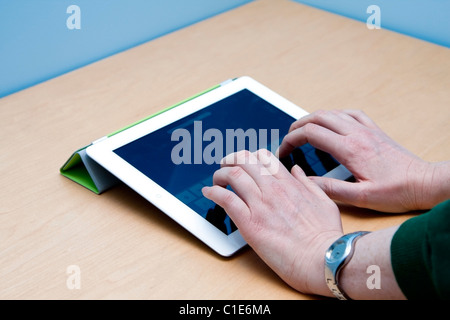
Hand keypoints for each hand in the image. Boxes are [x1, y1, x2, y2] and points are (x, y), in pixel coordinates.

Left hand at [202, 149, 342, 295]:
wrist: (322, 259)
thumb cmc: (325, 236)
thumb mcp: (324, 202)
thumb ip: (308, 183)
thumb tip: (297, 170)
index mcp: (290, 184)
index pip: (264, 157)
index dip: (250, 157)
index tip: (244, 163)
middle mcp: (273, 189)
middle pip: (244, 161)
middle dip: (231, 160)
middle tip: (225, 166)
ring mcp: (260, 205)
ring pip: (233, 175)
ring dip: (220, 175)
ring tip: (216, 181)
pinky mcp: (250, 223)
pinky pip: (226, 199)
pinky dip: (214, 193)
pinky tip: (209, 193)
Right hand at [277, 109, 439, 212]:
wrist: (425, 182)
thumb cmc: (397, 191)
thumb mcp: (361, 198)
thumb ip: (330, 189)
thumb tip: (305, 182)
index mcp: (350, 150)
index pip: (311, 134)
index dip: (291, 140)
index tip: (284, 151)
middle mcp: (356, 134)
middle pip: (317, 118)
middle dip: (297, 126)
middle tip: (288, 140)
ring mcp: (366, 129)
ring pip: (332, 113)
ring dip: (313, 119)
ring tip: (303, 131)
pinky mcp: (375, 130)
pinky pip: (351, 113)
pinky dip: (335, 115)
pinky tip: (332, 122)